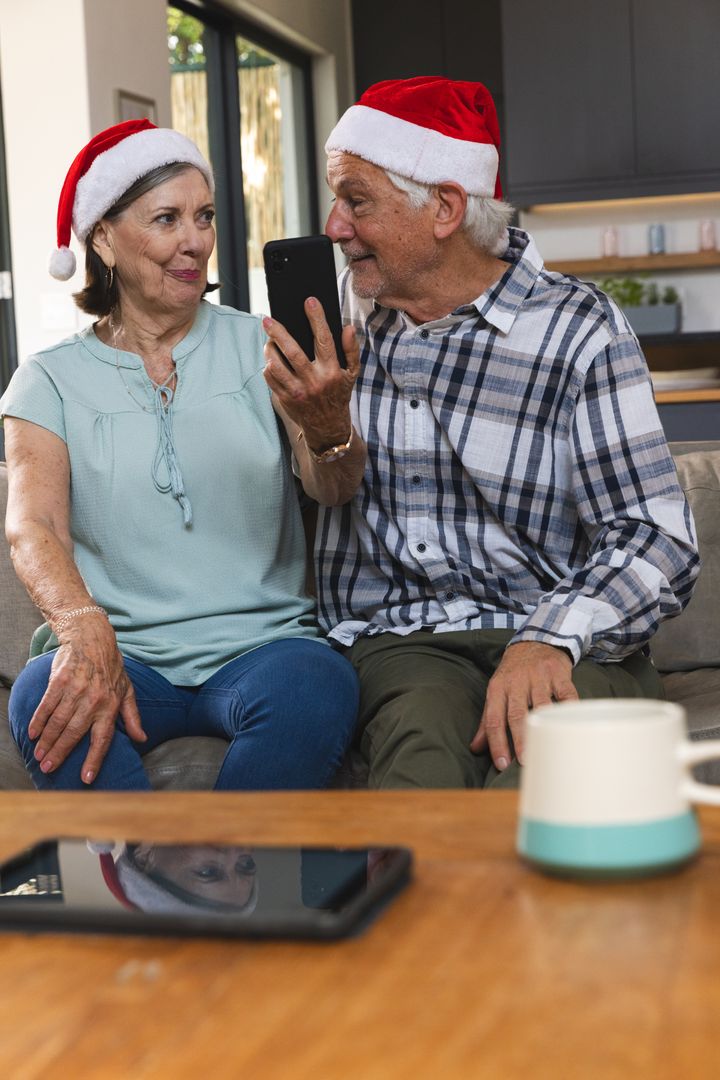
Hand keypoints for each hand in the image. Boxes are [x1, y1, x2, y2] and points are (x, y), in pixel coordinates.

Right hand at [27, 622, 145, 784]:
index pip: (103, 738)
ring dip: (47, 741)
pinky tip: (33, 733)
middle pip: (74, 733)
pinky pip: (47, 705)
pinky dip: (38, 720)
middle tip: (48, 768)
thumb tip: (142, 738)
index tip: (87, 778)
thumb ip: (132, 716)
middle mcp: (93, 700)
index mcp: (110, 706)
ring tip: (39, 755)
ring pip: (58, 722)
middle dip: (60, 753)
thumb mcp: (127, 690)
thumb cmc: (111, 666)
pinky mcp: (60, 680)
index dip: (94, 759)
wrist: (93, 638)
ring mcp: (75, 690)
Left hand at [262, 298, 359, 449]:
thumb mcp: (352, 374)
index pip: (324, 340)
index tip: (309, 301)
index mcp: (332, 371)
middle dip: (279, 333)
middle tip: (267, 319)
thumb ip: (351, 350)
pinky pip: (270, 379)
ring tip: (268, 341)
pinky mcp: (286, 399)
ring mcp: (298, 392)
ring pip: (276, 366)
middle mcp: (314, 381)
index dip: (317, 318)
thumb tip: (348, 328)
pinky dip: (268, 366)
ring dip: (269, 350)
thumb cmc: (339, 395)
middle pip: (293, 352)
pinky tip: (271, 360)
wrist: (328, 428)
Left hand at [470, 641, 577, 769]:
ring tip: (546, 749)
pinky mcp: (559, 674)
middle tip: (524, 763)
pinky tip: (569, 725)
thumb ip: (487, 720)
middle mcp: (516, 682)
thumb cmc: (514, 674)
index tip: (501, 764)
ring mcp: (539, 677)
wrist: (536, 641)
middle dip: (519, 740)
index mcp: (498, 688)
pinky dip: (569, 709)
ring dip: (543, 727)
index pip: (494, 719)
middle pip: (517, 714)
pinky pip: (567, 694)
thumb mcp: (496, 691)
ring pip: (541, 705)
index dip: (496, 743)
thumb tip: (475, 748)